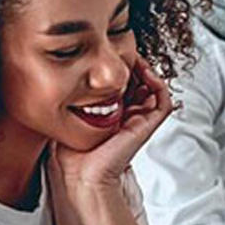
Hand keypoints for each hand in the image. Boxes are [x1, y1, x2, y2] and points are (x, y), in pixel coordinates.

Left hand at [55, 56, 173, 188]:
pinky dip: (158, 83)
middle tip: (124, 51)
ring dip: (146, 70)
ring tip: (134, 58)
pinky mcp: (147, 126)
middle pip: (139, 83)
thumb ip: (71, 99)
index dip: (120, 67)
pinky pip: (163, 101)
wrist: (82, 173)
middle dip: (133, 66)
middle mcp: (128, 116)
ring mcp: (139, 120)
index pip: (123, 84)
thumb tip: (61, 77)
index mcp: (112, 114)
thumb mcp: (69, 115)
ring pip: (153, 89)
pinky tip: (143, 72)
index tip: (110, 54)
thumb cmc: (72, 151)